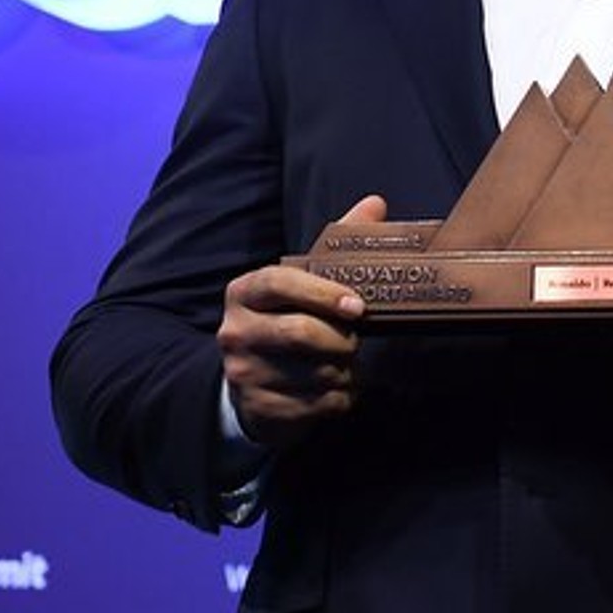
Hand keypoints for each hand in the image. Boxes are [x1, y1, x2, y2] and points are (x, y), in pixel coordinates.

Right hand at [217, 195, 383, 449]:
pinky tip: (336, 390)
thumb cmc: (285, 321)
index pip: (279, 282)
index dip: (321, 292)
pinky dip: (339, 399)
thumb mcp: (303, 282)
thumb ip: (336, 244)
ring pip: (315, 373)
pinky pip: (317, 405)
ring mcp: (243, 373)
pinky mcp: (258, 409)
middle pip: (301, 333)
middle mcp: (235, 331)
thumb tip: (376, 203)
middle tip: (355, 341)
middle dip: (342, 340)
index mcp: (244, 292)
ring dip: (344, 372)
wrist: (248, 385)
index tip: (358, 307)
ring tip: (346, 366)